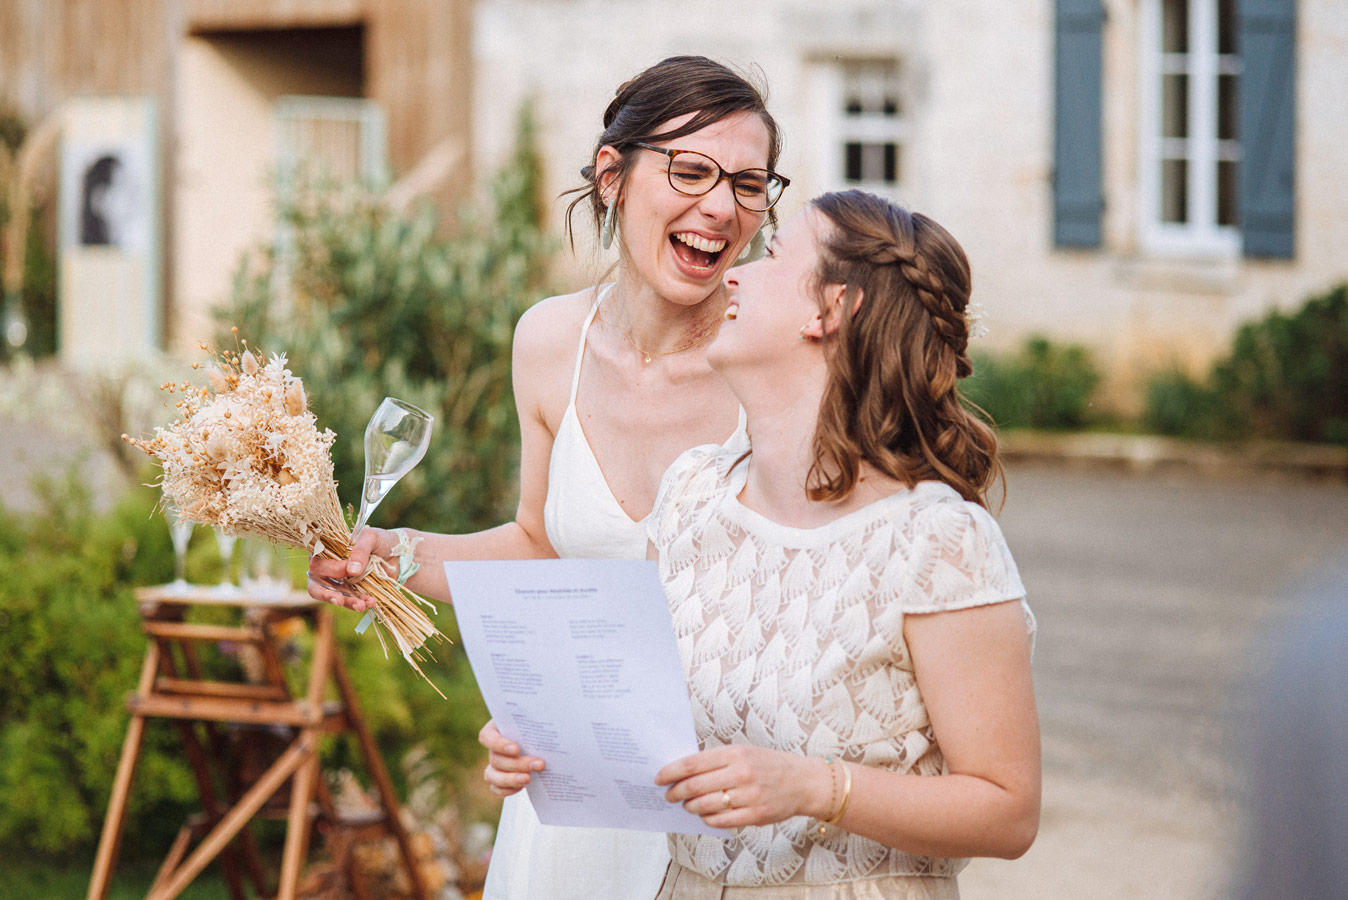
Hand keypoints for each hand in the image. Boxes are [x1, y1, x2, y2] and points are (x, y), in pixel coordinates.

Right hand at [306, 526, 389, 611]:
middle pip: (316, 583)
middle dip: (328, 593)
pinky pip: (348, 600)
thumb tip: (352, 571)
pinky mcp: (350, 592)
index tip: (349, 571)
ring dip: (346, 602)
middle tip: (340, 600)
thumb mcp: (371, 538)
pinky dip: (358, 603)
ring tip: (361, 606)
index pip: (317, 562)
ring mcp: (338, 581)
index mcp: (327, 549)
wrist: (397, 553)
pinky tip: (370, 602)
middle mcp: (328, 566)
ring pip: (332, 595)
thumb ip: (360, 550)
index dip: (330, 569)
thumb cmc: (379, 540)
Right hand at [479, 719, 545, 797]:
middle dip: (518, 763)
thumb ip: (541, 719)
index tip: (516, 749)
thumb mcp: (541, 719)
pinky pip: (496, 788)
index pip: (487, 737)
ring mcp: (495, 765)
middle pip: (495, 758)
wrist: (546, 742)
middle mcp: (494, 748)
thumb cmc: (541, 726)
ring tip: (529, 779)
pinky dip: (507, 790)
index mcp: (497, 729)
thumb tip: (555, 725)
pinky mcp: (500, 779)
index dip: (498, 744)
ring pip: (492, 775)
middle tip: (540, 764)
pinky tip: (523, 786)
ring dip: (511, 779)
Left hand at [655, 745, 831, 828]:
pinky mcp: (756, 814)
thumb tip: (684, 772)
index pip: (693, 763)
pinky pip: (722, 821)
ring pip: (706, 805)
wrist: (802, 781)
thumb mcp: (744, 752)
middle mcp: (741, 773)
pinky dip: (708, 819)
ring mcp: (749, 795)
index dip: (671, 772)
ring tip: (687, 805)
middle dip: (677, 792)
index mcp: (735, 754)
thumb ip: (717, 760)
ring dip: (691, 807)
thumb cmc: (768, 765)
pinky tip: (705, 816)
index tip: (659, 778)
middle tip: (669, 796)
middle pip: (695, 786)